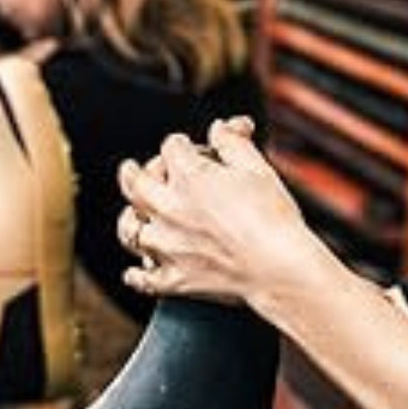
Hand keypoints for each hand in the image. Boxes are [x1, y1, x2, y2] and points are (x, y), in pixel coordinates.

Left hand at [116, 117, 323, 306]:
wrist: (278, 268)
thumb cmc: (273, 216)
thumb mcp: (257, 167)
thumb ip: (233, 142)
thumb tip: (219, 127)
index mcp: (189, 177)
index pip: (171, 148)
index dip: (182, 145)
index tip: (188, 149)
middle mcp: (168, 210)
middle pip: (135, 185)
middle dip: (132, 173)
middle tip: (129, 169)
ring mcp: (166, 247)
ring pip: (130, 231)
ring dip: (130, 220)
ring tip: (132, 215)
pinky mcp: (172, 280)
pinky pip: (141, 279)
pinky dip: (136, 275)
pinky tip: (134, 272)